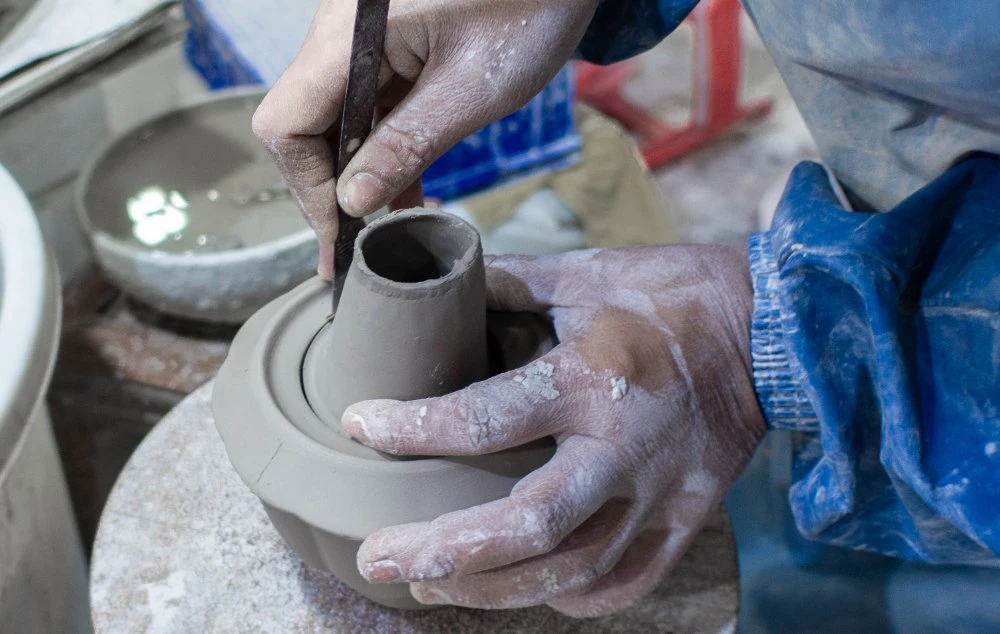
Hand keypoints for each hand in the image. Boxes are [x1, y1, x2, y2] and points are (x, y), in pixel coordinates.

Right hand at [252, 0, 598, 277]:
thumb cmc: (531, 6)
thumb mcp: (472, 89)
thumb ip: (407, 145)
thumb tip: (353, 202)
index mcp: (350, 32)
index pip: (288, 122)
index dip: (309, 187)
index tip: (342, 233)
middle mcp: (342, 31)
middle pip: (304, 123)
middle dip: (329, 189)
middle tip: (356, 246)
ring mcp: (362, 38)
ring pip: (336, 119)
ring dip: (358, 175)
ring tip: (384, 230)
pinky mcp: (387, 45)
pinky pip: (368, 104)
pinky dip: (382, 149)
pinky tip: (405, 192)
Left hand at [341, 245, 765, 616]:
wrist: (772, 328)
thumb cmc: (673, 292)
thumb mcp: (584, 274)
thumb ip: (508, 285)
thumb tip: (443, 287)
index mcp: (591, 376)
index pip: (485, 417)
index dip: (411, 428)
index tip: (359, 425)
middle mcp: (622, 446)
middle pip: (527, 524)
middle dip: (443, 551)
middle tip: (377, 559)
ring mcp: (659, 492)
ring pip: (572, 570)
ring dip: (493, 588)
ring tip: (431, 584)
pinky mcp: (687, 518)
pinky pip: (628, 582)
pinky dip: (574, 598)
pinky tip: (529, 592)